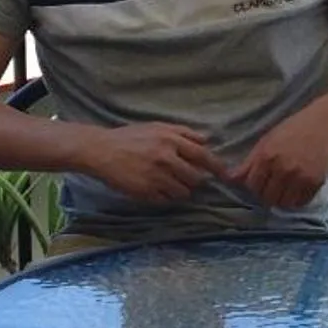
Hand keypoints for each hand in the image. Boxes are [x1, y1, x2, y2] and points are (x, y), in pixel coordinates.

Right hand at [83, 123, 221, 203]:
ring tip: (168, 183)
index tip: (226, 175)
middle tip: (185, 178)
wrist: (101, 150)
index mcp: (171, 141)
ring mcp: (157, 177)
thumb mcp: (157, 127)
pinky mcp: (146, 192)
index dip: (217, 168)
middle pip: (196, 178)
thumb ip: (183, 132)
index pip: (203, 156)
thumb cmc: (130, 137)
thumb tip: (207, 139)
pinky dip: (164, 197)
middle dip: (194, 180)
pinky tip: (154, 188)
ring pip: (183, 192)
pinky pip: (166, 200)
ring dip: (180, 190)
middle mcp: (167, 159)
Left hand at [227, 99, 327, 210]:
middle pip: (266, 197)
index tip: (261, 181)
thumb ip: (250, 162)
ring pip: (283, 203)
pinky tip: (297, 188)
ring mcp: (300, 176)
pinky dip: (297, 199)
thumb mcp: (267, 140)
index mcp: (266, 156)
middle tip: (273, 185)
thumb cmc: (293, 129)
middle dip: (267, 194)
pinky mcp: (315, 182)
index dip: (254, 185)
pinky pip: (300, 202)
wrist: (325, 123)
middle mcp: (282, 168)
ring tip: (285, 188)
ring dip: (282, 199)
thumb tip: (230, 179)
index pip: (252, 185)